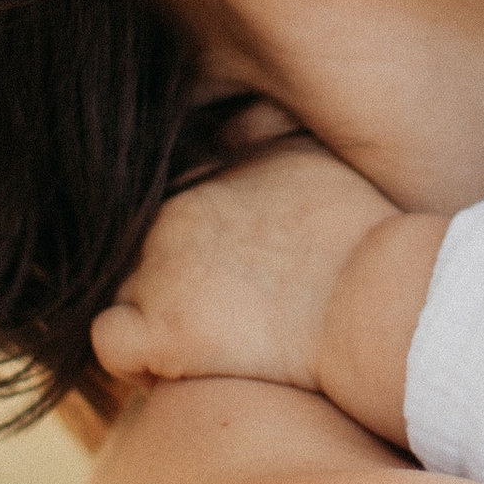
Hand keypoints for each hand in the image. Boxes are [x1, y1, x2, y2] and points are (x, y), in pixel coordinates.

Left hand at [91, 138, 400, 399]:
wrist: (374, 298)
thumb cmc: (358, 235)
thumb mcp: (310, 153)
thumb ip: (260, 128)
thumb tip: (234, 119)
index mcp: (198, 182)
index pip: (163, 217)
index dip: (191, 248)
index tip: (229, 273)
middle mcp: (167, 220)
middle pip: (140, 255)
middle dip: (173, 281)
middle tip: (226, 312)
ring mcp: (157, 276)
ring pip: (121, 295)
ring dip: (151, 317)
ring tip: (210, 341)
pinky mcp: (162, 333)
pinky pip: (109, 344)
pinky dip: (132, 358)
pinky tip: (176, 364)